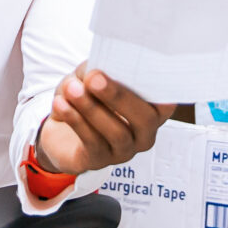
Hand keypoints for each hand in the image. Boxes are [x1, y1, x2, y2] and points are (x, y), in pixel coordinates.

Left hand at [35, 66, 174, 176]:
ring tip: (72, 89)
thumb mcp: (91, 77)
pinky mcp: (99, 161)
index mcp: (150, 110)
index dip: (165, 90)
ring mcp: (123, 151)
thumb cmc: (85, 97)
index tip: (150, 72)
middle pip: (145, 119)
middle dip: (120, 96)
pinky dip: (75, 120)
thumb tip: (99, 66)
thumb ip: (99, 69)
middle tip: (95, 78)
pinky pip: (92, 142)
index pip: (168, 102)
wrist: (58, 130)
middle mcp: (143, 134)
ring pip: (117, 132)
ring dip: (92, 108)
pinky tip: (61, 103)